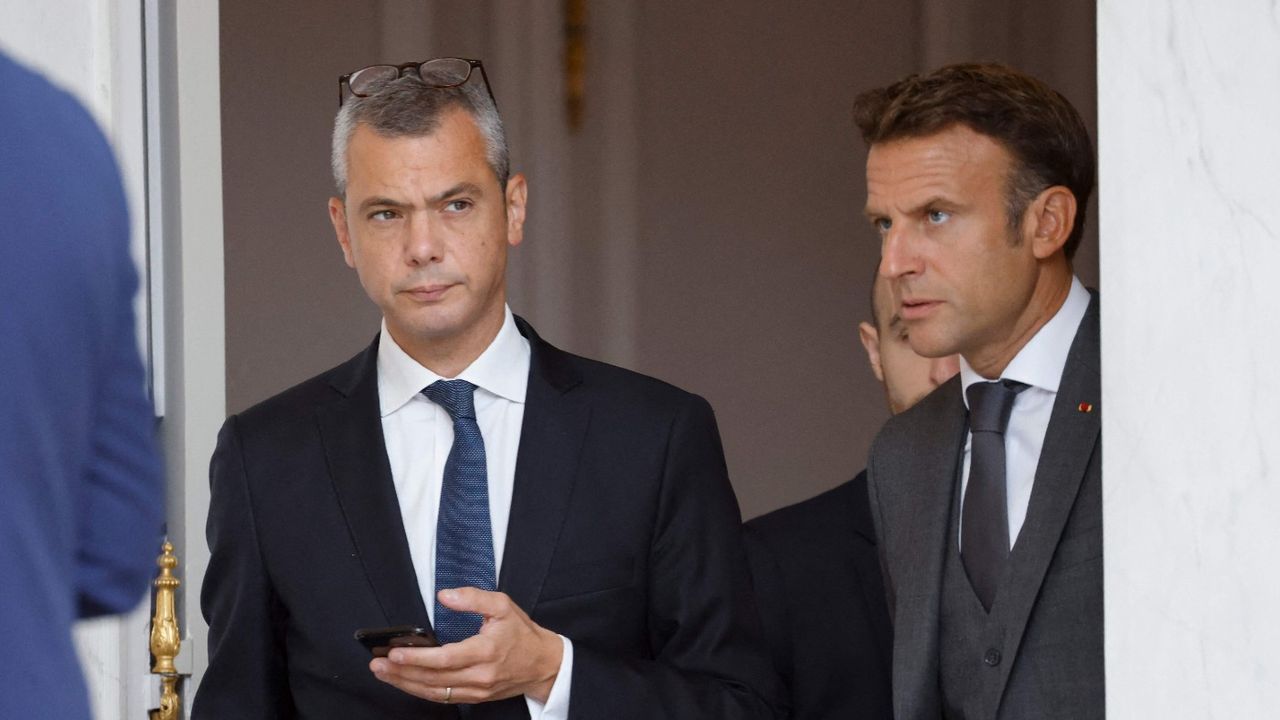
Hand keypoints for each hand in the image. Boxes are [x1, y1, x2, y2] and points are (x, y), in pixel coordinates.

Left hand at [370, 588, 563, 704]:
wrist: (543, 664)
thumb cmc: (521, 633)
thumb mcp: (502, 606)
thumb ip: (472, 598)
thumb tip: (444, 595)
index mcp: (486, 651)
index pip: (445, 658)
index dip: (418, 657)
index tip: (396, 651)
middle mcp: (480, 675)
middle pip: (434, 679)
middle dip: (402, 672)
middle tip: (378, 663)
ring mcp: (477, 690)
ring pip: (435, 692)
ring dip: (406, 683)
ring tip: (384, 673)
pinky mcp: (475, 697)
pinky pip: (443, 697)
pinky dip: (420, 691)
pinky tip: (405, 682)